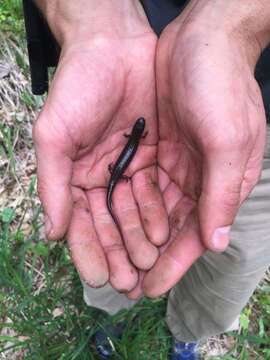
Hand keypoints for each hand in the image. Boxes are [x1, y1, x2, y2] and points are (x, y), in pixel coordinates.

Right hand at [33, 0, 167, 291]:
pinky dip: (157, 214)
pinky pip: (155, 192)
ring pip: (134, 214)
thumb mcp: (54, 136)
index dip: (89, 252)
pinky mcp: (151, 157)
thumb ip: (53, 185)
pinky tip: (163, 234)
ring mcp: (127, 169)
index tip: (101, 278)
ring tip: (148, 265)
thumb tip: (52, 233)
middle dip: (118, 254)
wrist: (112, 49)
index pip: (80, 224)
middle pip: (109, 225)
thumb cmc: (76, 88)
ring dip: (139, 240)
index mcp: (73, 177)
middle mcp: (101, 178)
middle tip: (129, 283)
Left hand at [128, 0, 266, 298]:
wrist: (201, 40)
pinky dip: (127, 203)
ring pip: (152, 209)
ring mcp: (177, 163)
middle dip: (148, 254)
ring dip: (133, 234)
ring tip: (112, 258)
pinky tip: (111, 219)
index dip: (173, 263)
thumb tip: (215, 242)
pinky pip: (140, 183)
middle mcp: (200, 178)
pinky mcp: (158, 148)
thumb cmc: (221, 85)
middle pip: (171, 228)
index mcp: (223, 182)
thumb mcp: (229, 139)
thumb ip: (222, 192)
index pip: (196, 234)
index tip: (149, 287)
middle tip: (124, 282)